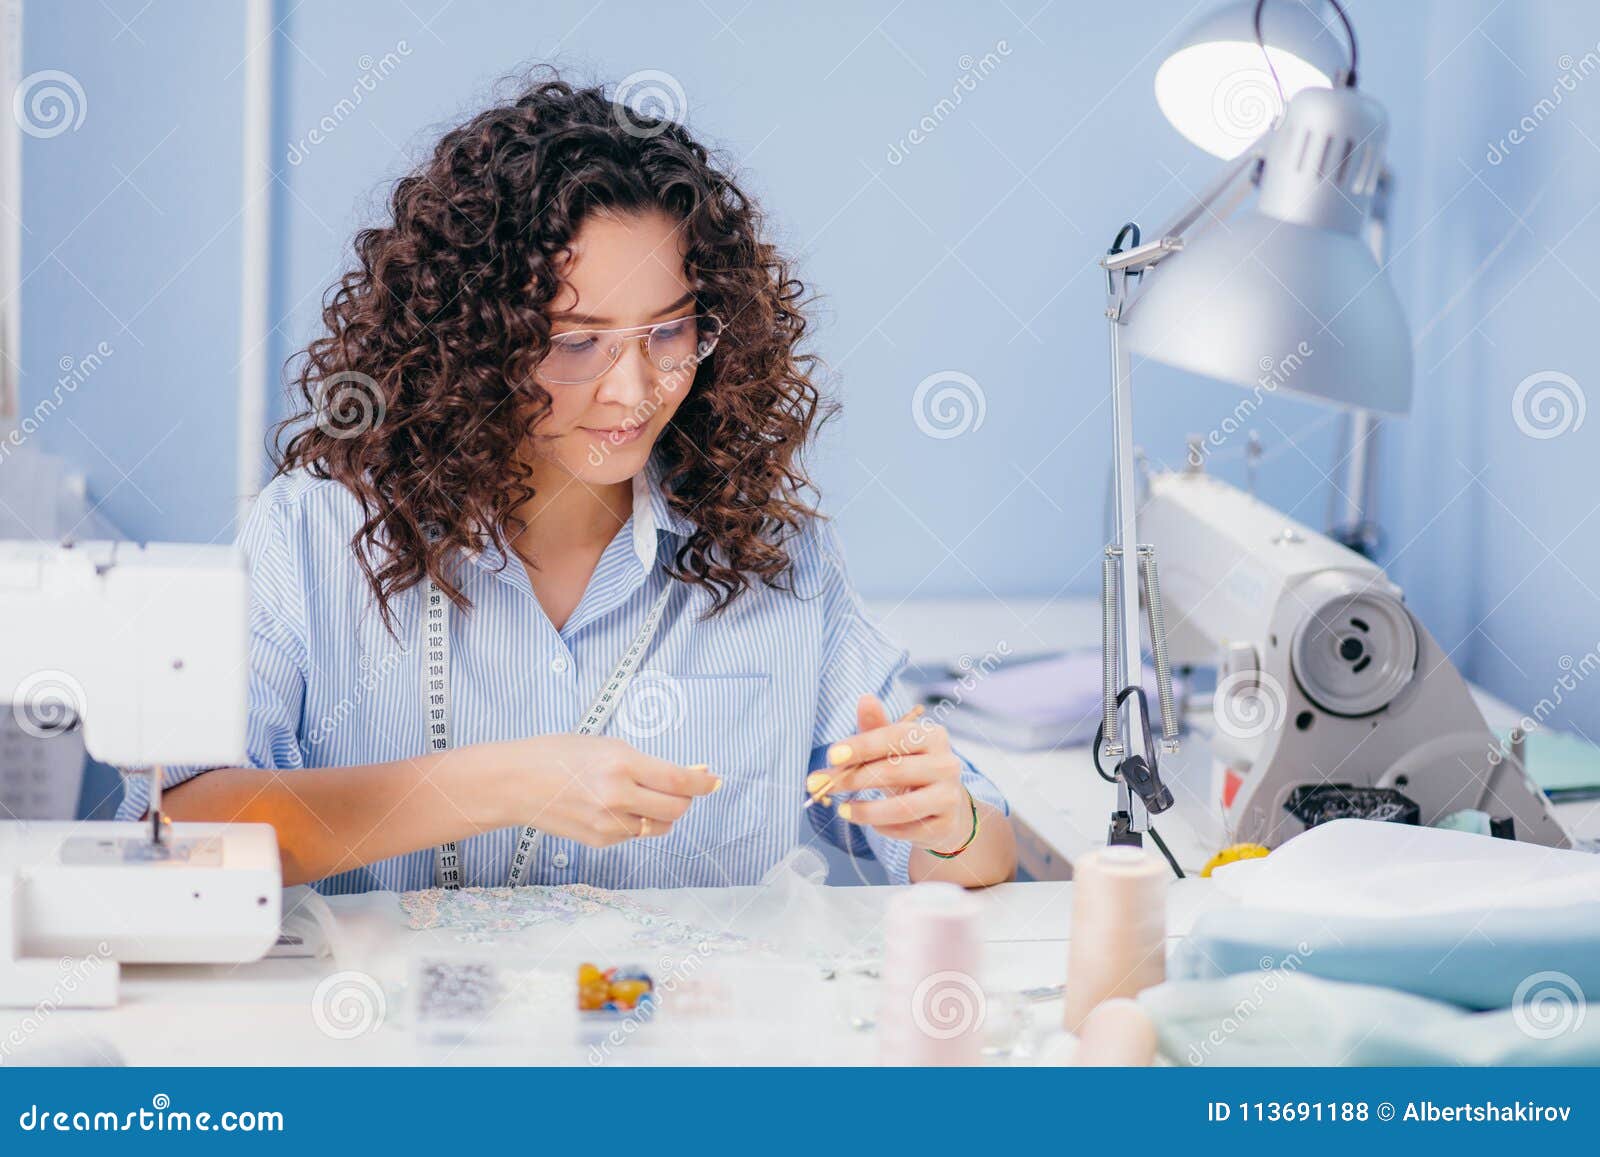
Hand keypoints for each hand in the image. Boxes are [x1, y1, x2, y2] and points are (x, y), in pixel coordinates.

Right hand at [473, 733, 720, 847]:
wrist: (516, 782)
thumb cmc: (559, 754)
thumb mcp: (607, 746)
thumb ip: (647, 763)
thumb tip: (690, 775)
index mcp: (622, 764)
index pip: (679, 781)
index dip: (704, 783)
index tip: (715, 780)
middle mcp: (618, 797)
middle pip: (677, 809)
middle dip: (686, 799)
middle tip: (682, 787)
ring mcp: (608, 823)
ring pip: (659, 826)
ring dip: (663, 812)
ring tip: (644, 795)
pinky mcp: (600, 841)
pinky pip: (634, 834)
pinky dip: (637, 821)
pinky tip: (616, 806)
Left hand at [814, 694, 971, 852]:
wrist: (945, 807)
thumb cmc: (911, 770)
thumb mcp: (892, 748)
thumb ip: (875, 728)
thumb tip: (865, 699)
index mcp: (933, 736)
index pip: (894, 737)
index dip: (861, 746)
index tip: (832, 755)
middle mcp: (946, 763)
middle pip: (894, 771)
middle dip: (852, 780)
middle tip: (822, 786)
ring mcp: (949, 796)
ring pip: (902, 807)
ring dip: (865, 811)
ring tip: (842, 810)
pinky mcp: (946, 825)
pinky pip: (908, 830)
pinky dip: (884, 828)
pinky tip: (872, 823)